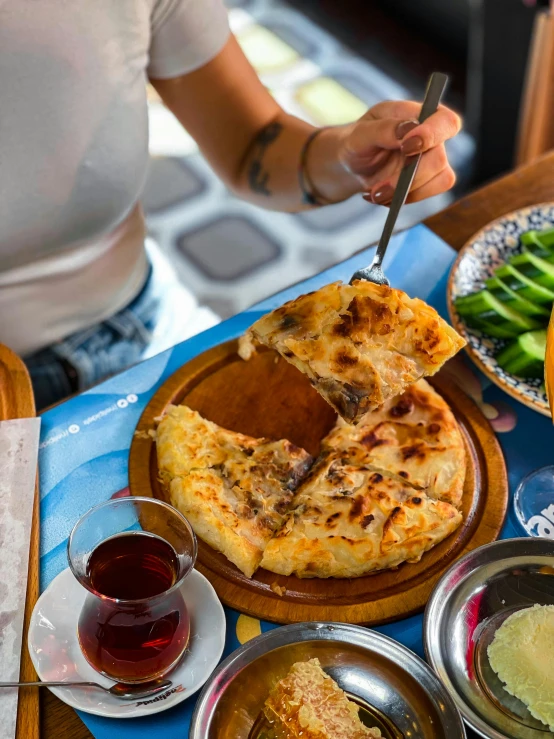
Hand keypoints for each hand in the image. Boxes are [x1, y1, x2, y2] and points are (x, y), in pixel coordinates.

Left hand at [308, 100, 461, 205]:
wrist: (350, 166)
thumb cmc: (356, 142)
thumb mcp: (361, 134)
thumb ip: (384, 129)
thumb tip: (408, 128)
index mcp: (418, 115)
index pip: (445, 121)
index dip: (433, 134)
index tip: (407, 147)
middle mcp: (431, 137)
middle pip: (439, 159)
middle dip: (409, 176)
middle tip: (379, 187)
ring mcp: (432, 161)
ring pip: (439, 180)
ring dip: (405, 191)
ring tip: (376, 193)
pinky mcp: (428, 182)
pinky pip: (427, 194)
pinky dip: (403, 199)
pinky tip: (382, 195)